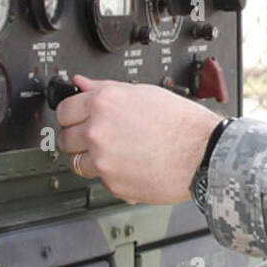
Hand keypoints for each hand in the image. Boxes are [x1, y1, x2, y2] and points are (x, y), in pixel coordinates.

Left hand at [56, 74, 220, 204]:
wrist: (203, 153)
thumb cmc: (181, 122)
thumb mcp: (143, 93)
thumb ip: (106, 88)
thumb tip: (81, 83)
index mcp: (104, 103)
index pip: (64, 110)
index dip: (71, 114)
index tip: (76, 118)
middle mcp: (98, 132)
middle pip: (65, 138)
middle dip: (77, 137)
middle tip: (97, 136)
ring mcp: (103, 160)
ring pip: (76, 162)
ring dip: (90, 158)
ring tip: (115, 152)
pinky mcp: (112, 184)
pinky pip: (99, 179)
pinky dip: (110, 174)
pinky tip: (129, 164)